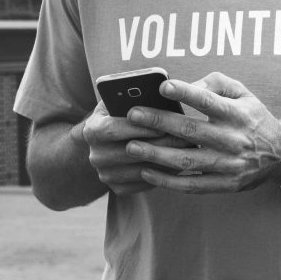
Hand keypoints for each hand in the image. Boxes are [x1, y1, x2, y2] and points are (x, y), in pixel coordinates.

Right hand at [79, 101, 195, 195]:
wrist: (107, 144)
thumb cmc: (121, 115)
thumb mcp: (121, 102)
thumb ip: (135, 97)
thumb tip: (164, 90)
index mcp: (92, 129)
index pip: (112, 129)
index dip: (139, 126)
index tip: (164, 123)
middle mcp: (95, 155)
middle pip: (130, 151)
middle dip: (160, 143)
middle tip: (186, 137)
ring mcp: (105, 175)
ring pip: (141, 170)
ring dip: (166, 160)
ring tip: (188, 150)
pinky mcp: (117, 189)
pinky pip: (144, 184)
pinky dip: (163, 175)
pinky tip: (180, 163)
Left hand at [125, 72, 280, 193]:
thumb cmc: (253, 118)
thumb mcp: (243, 93)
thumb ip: (215, 84)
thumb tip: (184, 87)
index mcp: (238, 114)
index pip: (209, 101)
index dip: (186, 93)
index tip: (162, 87)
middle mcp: (234, 140)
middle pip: (191, 131)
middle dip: (159, 123)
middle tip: (132, 115)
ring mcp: (229, 165)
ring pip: (187, 161)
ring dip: (156, 154)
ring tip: (131, 147)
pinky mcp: (225, 185)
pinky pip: (192, 186)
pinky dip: (167, 181)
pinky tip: (146, 172)